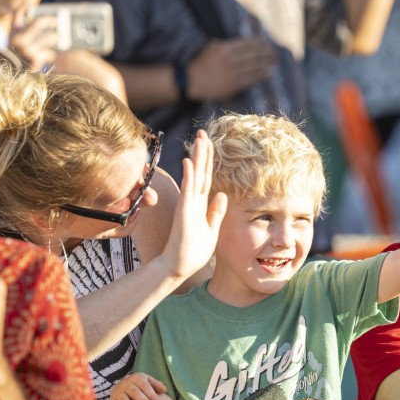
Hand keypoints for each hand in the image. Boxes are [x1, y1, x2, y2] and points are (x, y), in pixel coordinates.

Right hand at [10, 10, 59, 70]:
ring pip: (48, 38)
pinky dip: (53, 53)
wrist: (12, 72)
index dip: (25, 7)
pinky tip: (54, 54)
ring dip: (58, 37)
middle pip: (38, 23)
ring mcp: (27, 49)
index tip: (33, 4)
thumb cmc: (18, 53)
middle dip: (51, 20)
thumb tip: (42, 19)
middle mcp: (19, 38)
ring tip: (63, 36)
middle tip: (60, 21)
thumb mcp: (16, 39)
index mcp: (14, 31)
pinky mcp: (35, 59)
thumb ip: (25, 28)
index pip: (17, 13)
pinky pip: (50, 53)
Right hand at [109, 373, 167, 399]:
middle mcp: (126, 383)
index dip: (152, 395)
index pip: (145, 386)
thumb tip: (164, 390)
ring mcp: (118, 391)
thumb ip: (156, 385)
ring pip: (124, 399)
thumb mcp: (148, 382)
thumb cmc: (140, 386)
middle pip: (135, 392)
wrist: (122, 385)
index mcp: (137, 378)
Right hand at [159, 130, 227, 280]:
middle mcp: (193, 202)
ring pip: (194, 177)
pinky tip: (190, 162)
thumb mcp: (211, 230)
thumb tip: (222, 195)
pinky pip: (188, 193)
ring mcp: (188, 207)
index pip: (206, 178)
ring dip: (197, 158)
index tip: (210, 143)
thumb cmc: (193, 251)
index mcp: (200, 205)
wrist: (177, 268)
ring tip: (200, 138)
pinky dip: (189, 177)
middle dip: (203, 152)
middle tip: (203, 132)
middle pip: (200, 172)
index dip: (208, 161)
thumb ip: (216, 212)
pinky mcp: (184, 214)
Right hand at [186, 38, 277, 101]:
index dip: (260, 43)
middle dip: (267, 52)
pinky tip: (269, 72)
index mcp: (225, 47)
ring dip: (267, 63)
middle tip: (274, 52)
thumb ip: (227, 44)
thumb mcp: (212, 47)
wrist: (191, 81)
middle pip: (255, 54)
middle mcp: (231, 59)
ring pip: (256, 66)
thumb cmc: (201, 63)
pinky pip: (252, 78)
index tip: (266, 43)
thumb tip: (243, 43)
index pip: (248, 43)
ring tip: (274, 61)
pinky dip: (262, 74)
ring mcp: (233, 72)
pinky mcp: (234, 84)